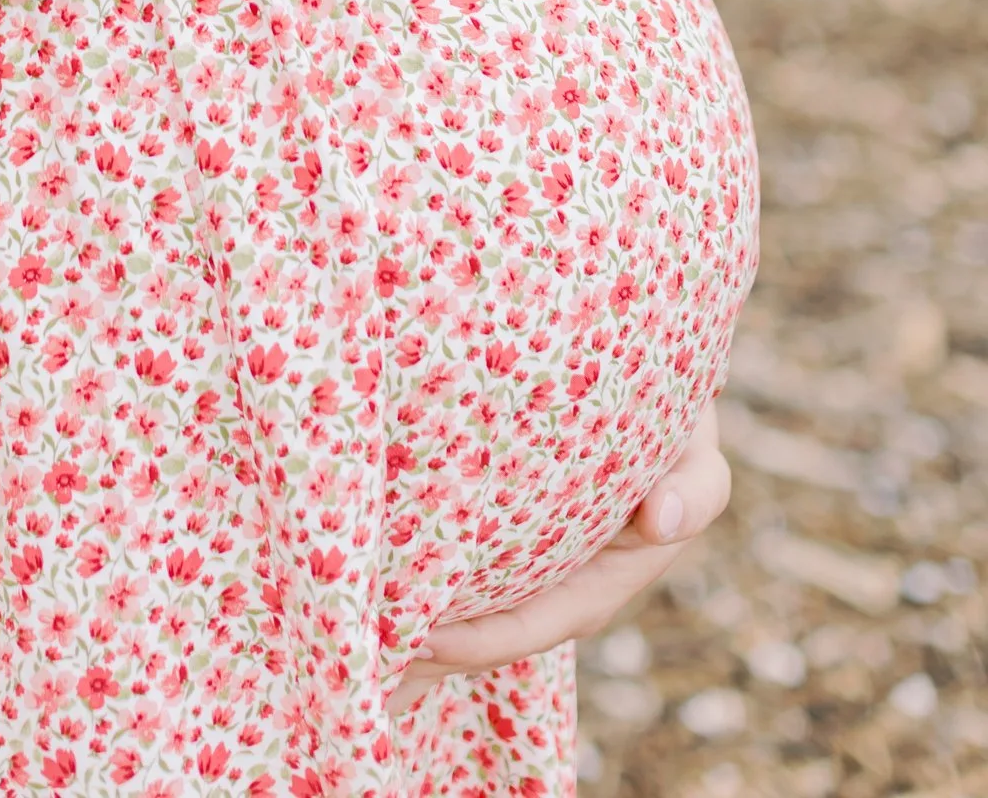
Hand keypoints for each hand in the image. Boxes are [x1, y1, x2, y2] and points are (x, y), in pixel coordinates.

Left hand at [388, 406, 731, 710]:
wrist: (653, 393)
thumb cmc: (676, 430)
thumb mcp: (698, 460)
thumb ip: (695, 489)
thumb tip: (661, 518)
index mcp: (599, 583)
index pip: (533, 625)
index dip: (482, 639)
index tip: (424, 636)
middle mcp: (557, 586)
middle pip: (486, 630)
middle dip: (430, 651)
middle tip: (363, 658)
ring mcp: (527, 565)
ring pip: (466, 606)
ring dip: (414, 623)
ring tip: (353, 635)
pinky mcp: (503, 535)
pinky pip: (459, 567)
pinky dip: (419, 579)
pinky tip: (367, 578)